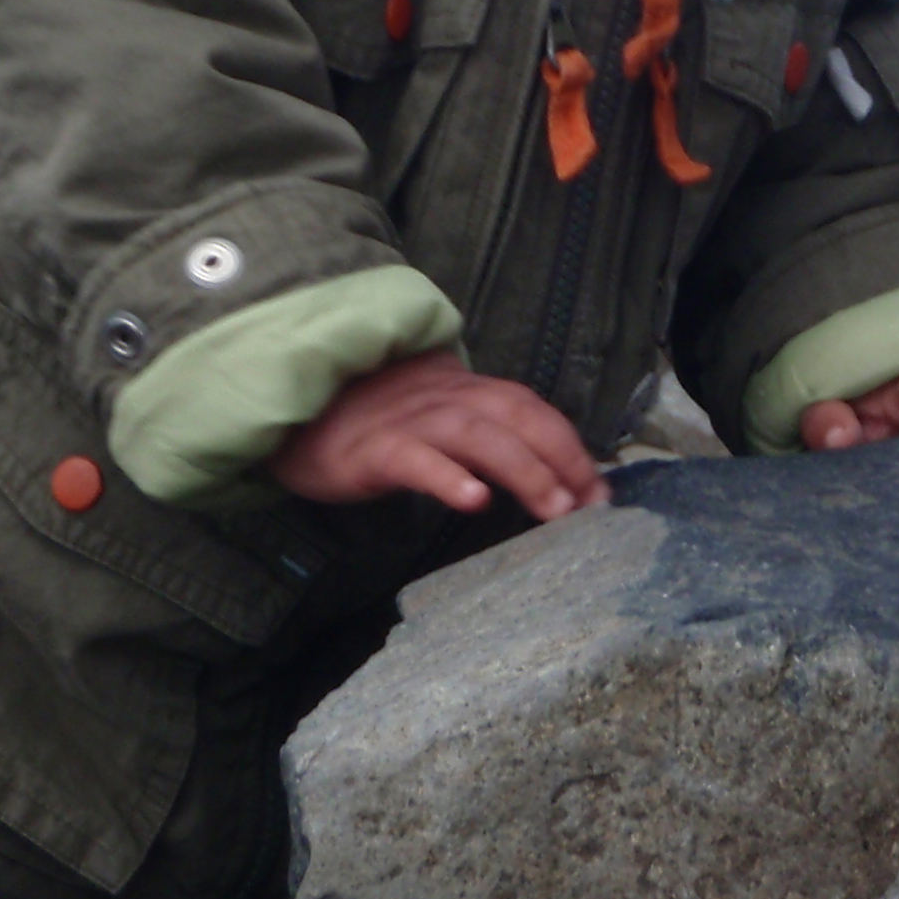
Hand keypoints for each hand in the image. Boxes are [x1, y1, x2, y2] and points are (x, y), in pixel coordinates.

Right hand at [266, 349, 608, 520]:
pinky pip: (415, 460)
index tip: (601, 489)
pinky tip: (472, 499)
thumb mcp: (435, 417)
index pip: (531, 408)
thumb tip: (549, 475)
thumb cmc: (374, 422)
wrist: (297, 412)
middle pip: (515, 416)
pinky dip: (447, 476)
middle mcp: (444, 398)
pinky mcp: (373, 449)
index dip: (570, 445)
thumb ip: (484, 433)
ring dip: (523, 469)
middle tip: (591, 505)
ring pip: (477, 436)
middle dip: (561, 458)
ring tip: (555, 508)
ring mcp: (409, 421)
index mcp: (464, 391)